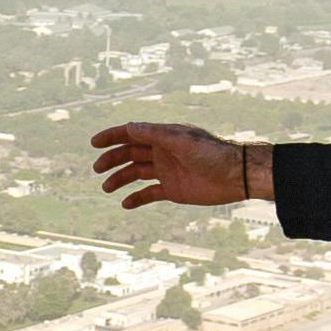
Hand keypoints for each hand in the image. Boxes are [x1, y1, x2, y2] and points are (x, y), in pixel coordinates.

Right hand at [92, 123, 261, 210]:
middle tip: (97, 169)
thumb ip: (155, 134)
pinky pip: (149, 193)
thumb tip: (130, 127)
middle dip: (112, 160)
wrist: (235, 176)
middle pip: (130, 154)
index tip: (94, 143)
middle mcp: (162, 152)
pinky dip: (137, 198)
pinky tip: (125, 204)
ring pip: (136, 174)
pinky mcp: (173, 190)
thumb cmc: (211, 153)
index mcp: (163, 137)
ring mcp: (166, 171)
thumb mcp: (181, 141)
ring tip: (106, 188)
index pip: (132, 134)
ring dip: (120, 179)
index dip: (112, 137)